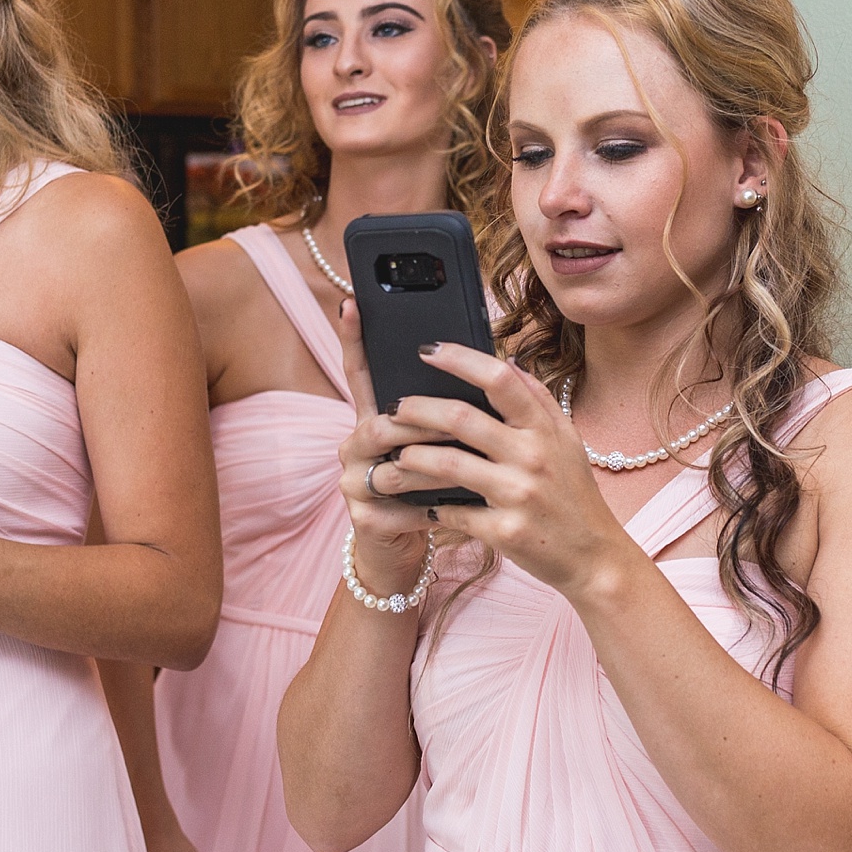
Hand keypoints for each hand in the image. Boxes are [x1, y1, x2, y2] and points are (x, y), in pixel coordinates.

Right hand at [332, 300, 450, 592]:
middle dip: (420, 421)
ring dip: (431, 465)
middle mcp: (357, 446)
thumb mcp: (448, 444)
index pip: (360, 372)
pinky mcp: (364, 519)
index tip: (352, 303)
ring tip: (468, 467)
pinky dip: (429, 509)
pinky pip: (397, 508)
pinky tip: (452, 510)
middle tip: (457, 420)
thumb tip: (499, 363)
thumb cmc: (438, 487)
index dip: (353, 339)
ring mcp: (355, 482)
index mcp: (377, 419)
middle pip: (379, 422)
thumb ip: (459, 408)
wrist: (412, 547)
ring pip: (390, 466)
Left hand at [380, 342, 633, 597]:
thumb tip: (506, 362)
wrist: (594, 557)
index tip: (427, 350)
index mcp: (545, 429)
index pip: (499, 380)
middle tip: (393, 408)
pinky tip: (419, 503)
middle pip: (461, 419)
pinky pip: (453, 511)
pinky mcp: (505, 531)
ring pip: (447, 464)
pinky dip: (431, 506)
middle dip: (417, 409)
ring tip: (397, 456)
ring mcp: (518, 495)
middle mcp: (533, 457)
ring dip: (412, 457)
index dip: (459, 360)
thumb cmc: (574, 494)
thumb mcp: (566, 441)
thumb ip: (537, 400)